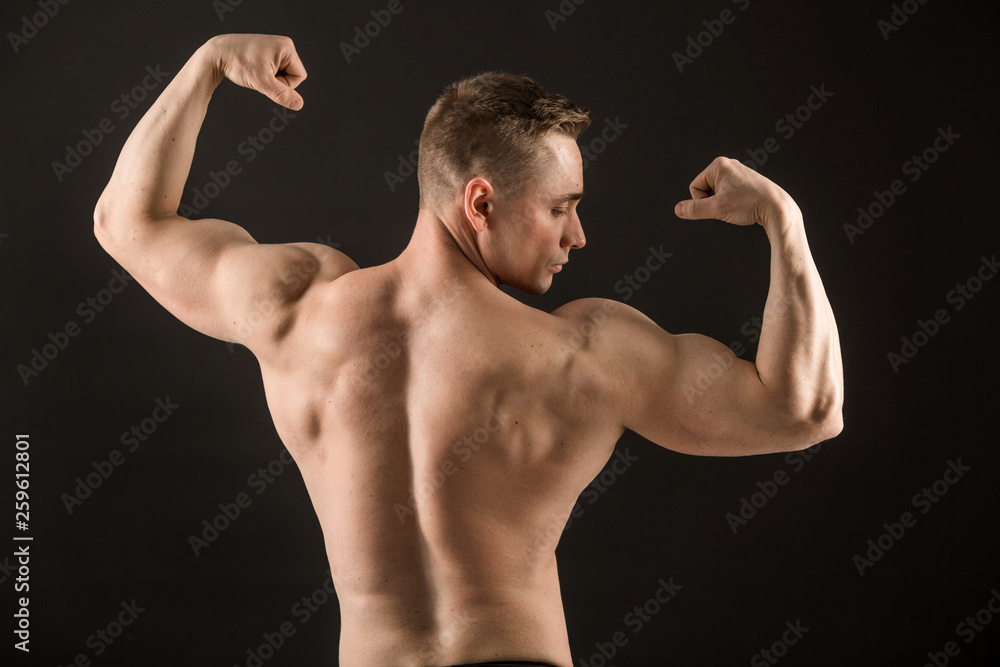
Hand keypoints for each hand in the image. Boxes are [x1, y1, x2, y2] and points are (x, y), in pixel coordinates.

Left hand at [207, 33, 306, 109]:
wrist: (217, 53)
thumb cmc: (238, 63)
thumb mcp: (261, 82)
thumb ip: (282, 94)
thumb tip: (299, 105)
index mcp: (287, 47)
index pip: (299, 76)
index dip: (285, 85)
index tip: (266, 79)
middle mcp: (284, 44)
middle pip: (292, 74)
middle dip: (277, 81)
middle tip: (259, 75)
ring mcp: (276, 46)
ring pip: (283, 73)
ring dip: (271, 79)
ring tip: (255, 72)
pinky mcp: (268, 50)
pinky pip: (275, 69)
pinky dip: (266, 74)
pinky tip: (254, 69)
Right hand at [674, 157, 796, 229]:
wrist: (776, 207)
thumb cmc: (749, 204)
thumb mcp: (717, 209)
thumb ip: (695, 209)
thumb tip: (678, 210)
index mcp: (718, 165)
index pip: (694, 187)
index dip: (702, 201)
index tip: (720, 204)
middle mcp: (727, 164)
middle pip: (705, 189)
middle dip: (713, 201)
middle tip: (730, 205)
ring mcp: (737, 171)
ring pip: (716, 192)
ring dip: (722, 203)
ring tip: (738, 204)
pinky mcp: (744, 179)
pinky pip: (727, 192)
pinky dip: (731, 201)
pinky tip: (743, 203)